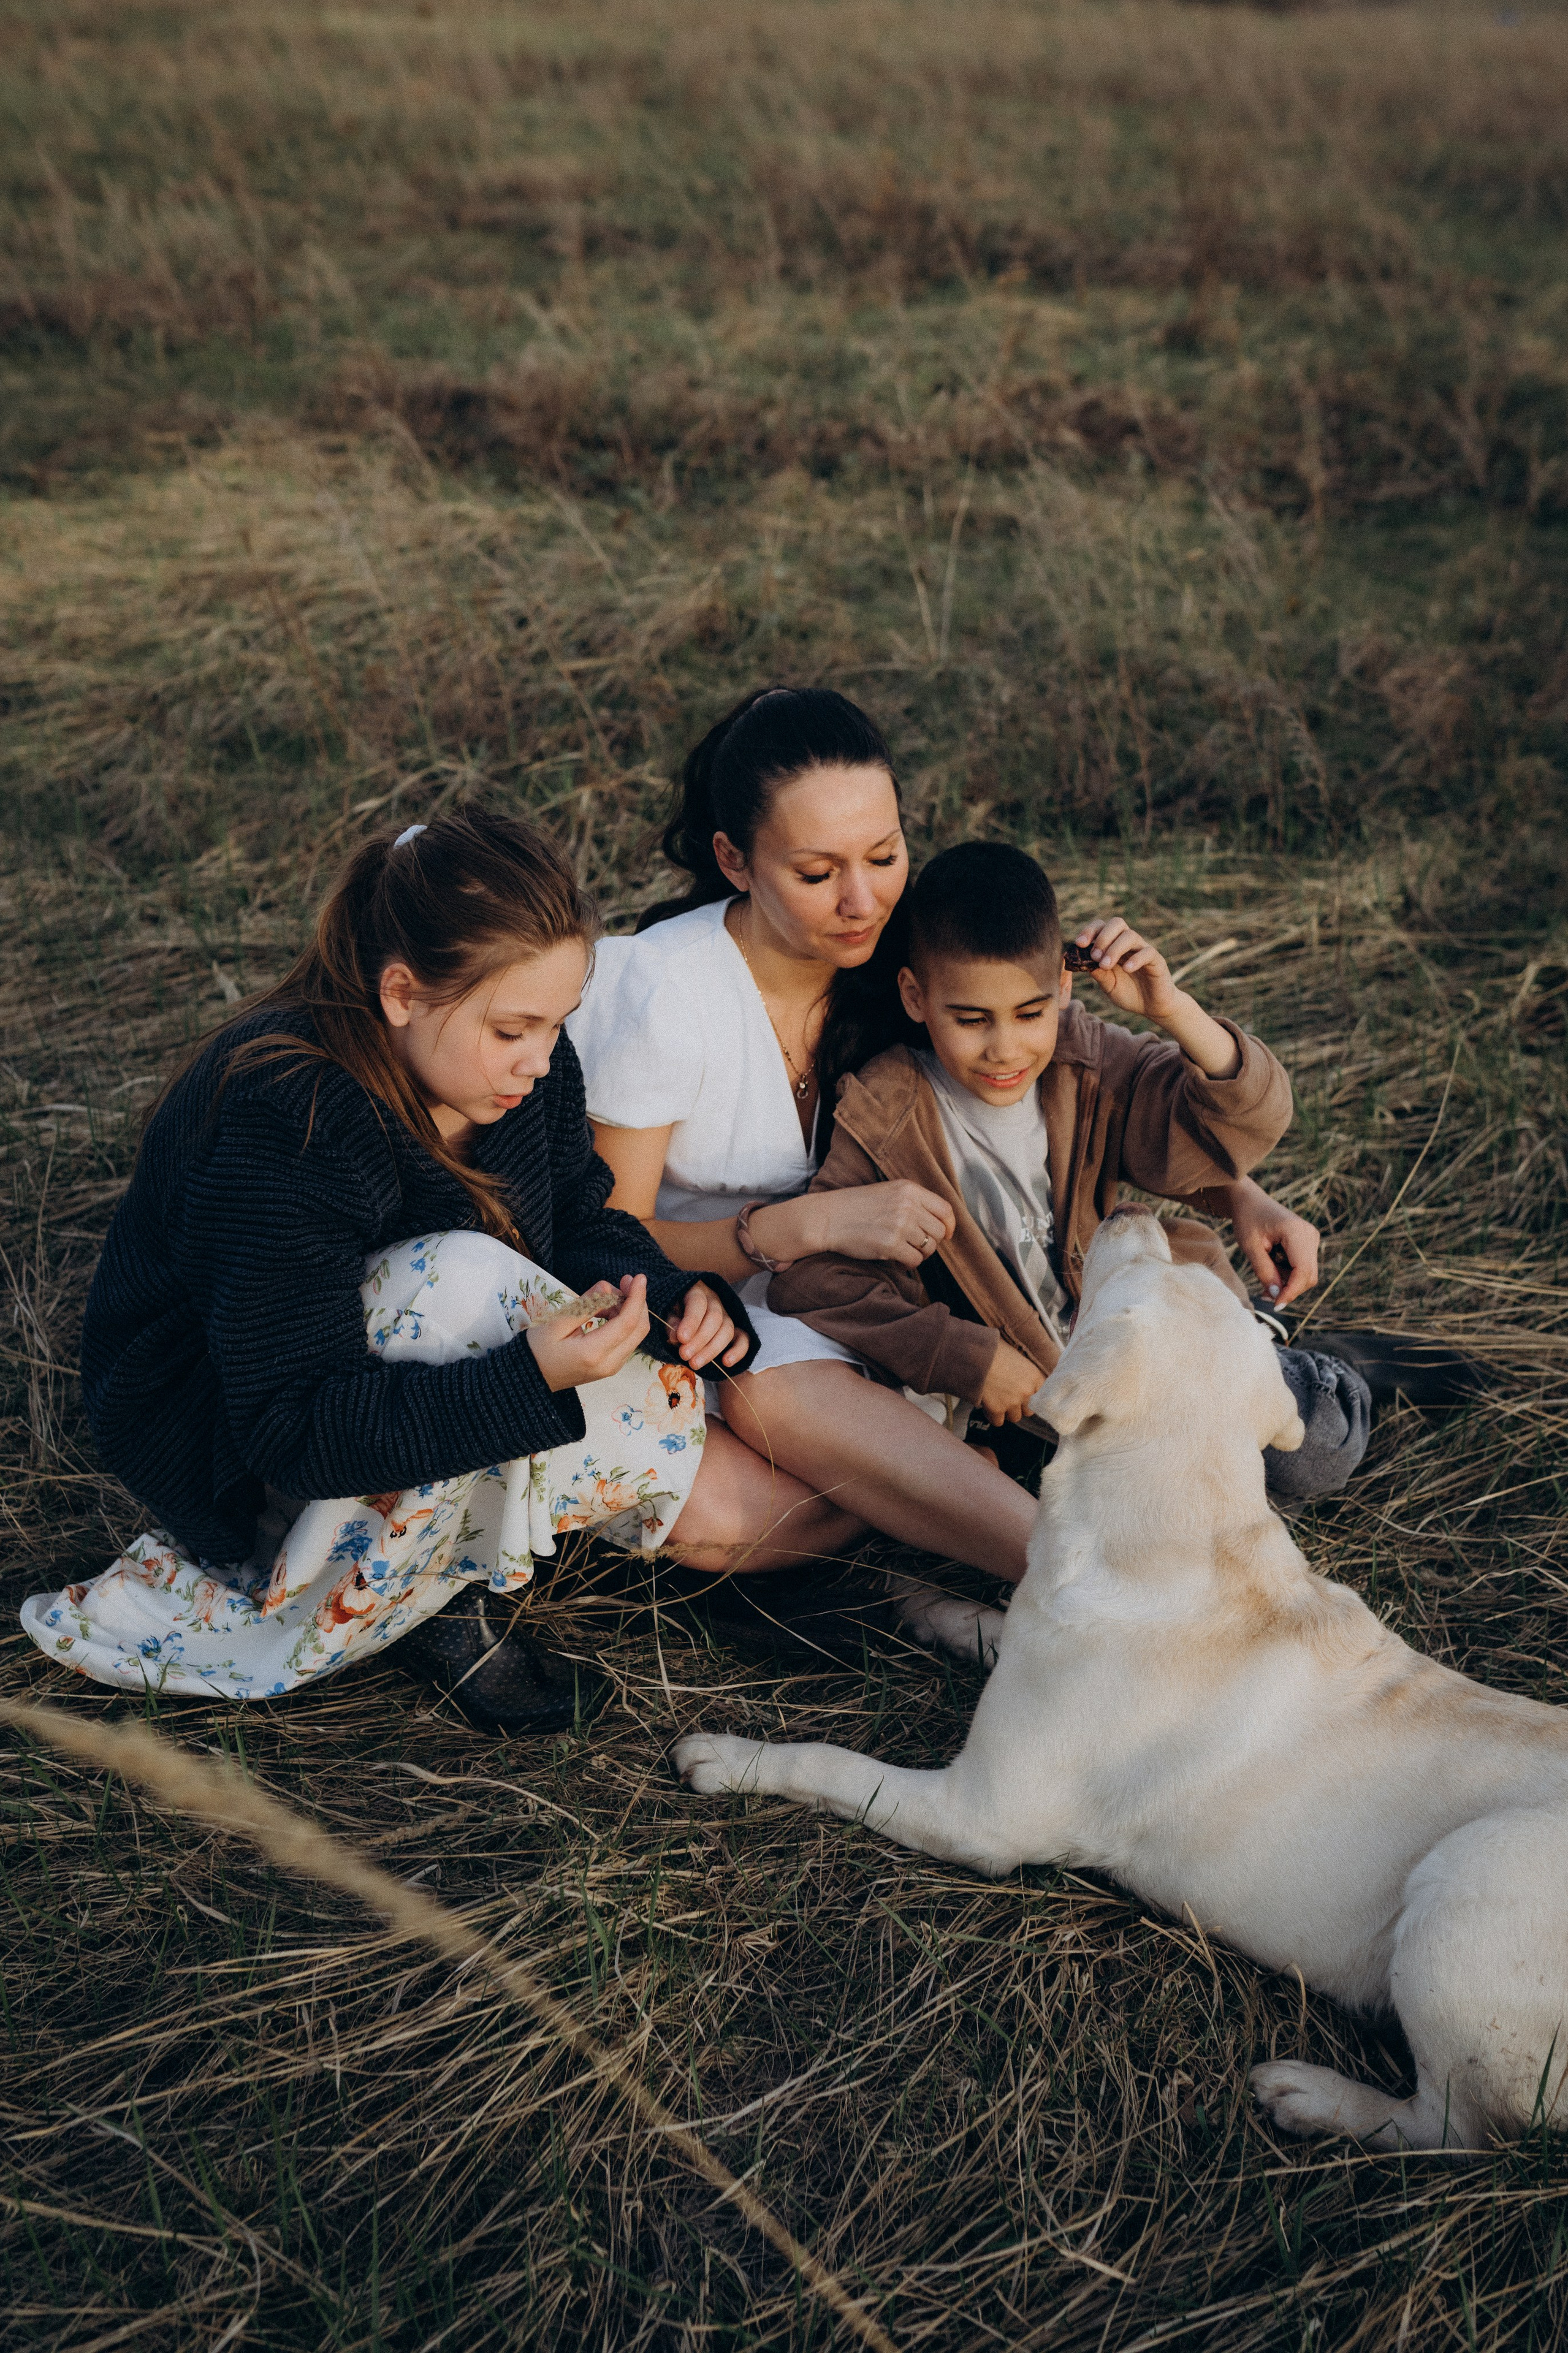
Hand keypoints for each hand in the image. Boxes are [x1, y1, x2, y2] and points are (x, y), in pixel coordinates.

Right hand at [527, 1275, 650, 1392]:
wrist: (532, 1377)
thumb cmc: (538, 1349)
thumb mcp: (557, 1322)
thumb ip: (586, 1304)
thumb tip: (608, 1287)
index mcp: (594, 1353)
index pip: (627, 1322)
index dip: (636, 1297)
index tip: (638, 1277)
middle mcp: (609, 1364)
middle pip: (640, 1329)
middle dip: (637, 1301)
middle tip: (624, 1281)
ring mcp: (613, 1367)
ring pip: (636, 1334)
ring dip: (630, 1310)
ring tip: (605, 1297)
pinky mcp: (611, 1365)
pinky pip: (627, 1340)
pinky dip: (624, 1321)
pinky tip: (606, 1311)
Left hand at [672, 1281, 747, 1371]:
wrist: (686, 1317)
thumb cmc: (675, 1313)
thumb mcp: (668, 1313)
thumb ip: (671, 1322)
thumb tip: (675, 1337)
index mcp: (697, 1292)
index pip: (698, 1303)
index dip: (691, 1321)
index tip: (682, 1338)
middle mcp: (715, 1302)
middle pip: (714, 1318)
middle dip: (699, 1340)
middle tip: (684, 1355)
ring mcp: (727, 1316)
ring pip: (727, 1330)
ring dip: (711, 1350)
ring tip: (694, 1364)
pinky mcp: (736, 1330)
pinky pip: (744, 1339)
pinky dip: (738, 1351)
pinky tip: (726, 1363)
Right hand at [812, 1179, 956, 1270]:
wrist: (828, 1218)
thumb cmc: (856, 1207)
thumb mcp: (888, 1192)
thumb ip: (913, 1202)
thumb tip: (940, 1224)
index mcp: (909, 1189)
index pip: (945, 1209)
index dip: (950, 1226)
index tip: (947, 1235)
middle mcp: (908, 1205)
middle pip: (939, 1232)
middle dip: (931, 1243)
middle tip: (915, 1246)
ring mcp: (900, 1225)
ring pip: (928, 1248)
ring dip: (918, 1254)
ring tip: (903, 1253)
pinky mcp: (891, 1245)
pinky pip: (914, 1261)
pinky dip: (908, 1265)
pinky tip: (896, 1261)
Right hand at [978, 1339, 1046, 1426]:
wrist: (975, 1354)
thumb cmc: (994, 1351)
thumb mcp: (1017, 1357)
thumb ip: (1024, 1372)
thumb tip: (1022, 1380)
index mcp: (1035, 1377)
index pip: (1041, 1396)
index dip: (1030, 1396)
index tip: (1022, 1394)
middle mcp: (1027, 1391)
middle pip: (1029, 1410)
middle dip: (1019, 1406)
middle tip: (1007, 1397)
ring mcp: (1012, 1402)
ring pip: (1014, 1417)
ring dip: (1006, 1411)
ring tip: (996, 1399)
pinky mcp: (997, 1409)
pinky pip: (998, 1421)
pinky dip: (992, 1415)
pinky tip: (987, 1405)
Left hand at [1070, 917, 1180, 1022]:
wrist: (1151, 1007)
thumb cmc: (1129, 993)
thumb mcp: (1108, 985)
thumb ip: (1098, 974)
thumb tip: (1082, 962)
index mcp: (1114, 945)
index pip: (1102, 927)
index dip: (1090, 931)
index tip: (1079, 943)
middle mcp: (1128, 944)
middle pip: (1117, 923)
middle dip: (1102, 936)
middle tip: (1094, 956)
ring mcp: (1143, 950)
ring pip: (1130, 935)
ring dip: (1114, 949)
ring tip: (1105, 965)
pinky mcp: (1157, 960)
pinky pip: (1147, 952)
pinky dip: (1135, 959)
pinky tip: (1126, 969)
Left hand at [1226, 1179, 1319, 1308]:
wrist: (1250, 1201)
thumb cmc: (1247, 1219)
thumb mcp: (1250, 1246)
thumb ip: (1264, 1271)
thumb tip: (1277, 1295)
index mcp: (1296, 1232)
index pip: (1302, 1271)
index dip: (1291, 1291)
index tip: (1276, 1304)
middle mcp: (1309, 1234)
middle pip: (1308, 1276)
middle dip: (1289, 1290)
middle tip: (1265, 1295)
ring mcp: (1311, 1238)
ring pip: (1307, 1274)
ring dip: (1288, 1283)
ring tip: (1265, 1279)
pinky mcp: (1308, 1242)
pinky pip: (1303, 1267)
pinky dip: (1289, 1275)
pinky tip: (1272, 1270)